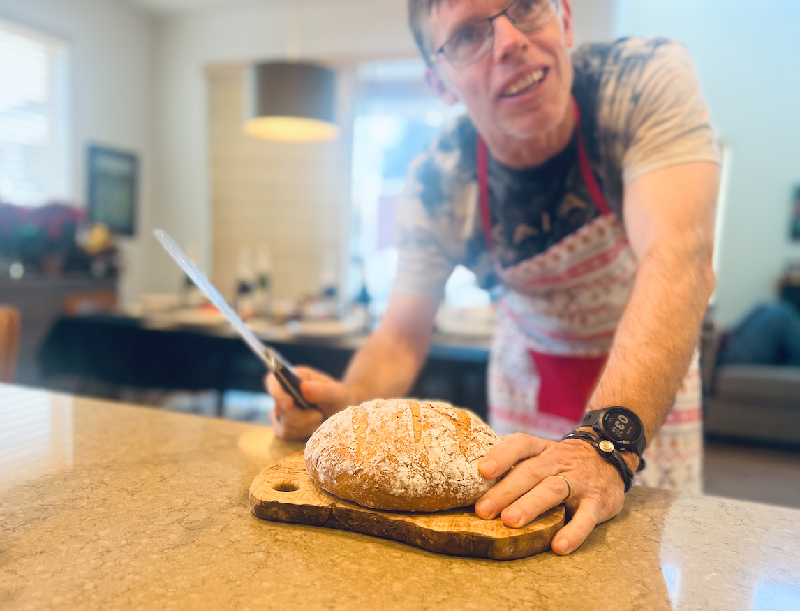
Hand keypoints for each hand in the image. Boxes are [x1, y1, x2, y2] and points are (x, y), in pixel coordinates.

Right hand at [264, 366, 351, 440]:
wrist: (341, 415)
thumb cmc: (338, 399)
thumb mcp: (337, 393)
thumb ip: (323, 390)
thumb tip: (303, 387)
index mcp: (293, 377)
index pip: (272, 381)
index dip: (276, 393)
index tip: (290, 404)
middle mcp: (283, 393)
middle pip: (279, 408)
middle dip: (301, 417)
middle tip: (319, 415)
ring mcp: (280, 412)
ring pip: (284, 424)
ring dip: (305, 426)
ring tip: (319, 419)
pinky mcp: (282, 427)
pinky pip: (287, 434)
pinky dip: (303, 433)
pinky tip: (313, 427)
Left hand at [475, 433, 633, 554]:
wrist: (609, 456)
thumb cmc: (560, 460)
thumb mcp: (539, 451)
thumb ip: (510, 457)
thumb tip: (467, 462)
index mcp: (541, 449)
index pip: (520, 445)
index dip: (501, 455)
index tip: (482, 470)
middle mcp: (558, 461)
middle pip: (530, 472)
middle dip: (505, 491)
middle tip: (483, 510)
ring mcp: (579, 481)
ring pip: (553, 490)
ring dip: (530, 506)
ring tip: (510, 522)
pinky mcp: (598, 502)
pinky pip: (586, 517)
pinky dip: (574, 532)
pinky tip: (558, 546)